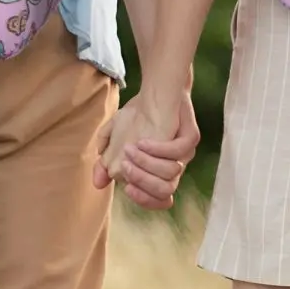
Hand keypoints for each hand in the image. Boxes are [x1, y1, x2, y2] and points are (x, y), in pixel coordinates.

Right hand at [93, 91, 198, 210]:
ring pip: (171, 174)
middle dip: (142, 182)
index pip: (158, 199)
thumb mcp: (115, 136)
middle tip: (125, 166)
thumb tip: (98, 183)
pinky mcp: (191, 137)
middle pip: (165, 191)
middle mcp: (174, 166)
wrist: (157, 89)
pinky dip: (158, 149)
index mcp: (159, 172)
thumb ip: (106, 160)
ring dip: (147, 164)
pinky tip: (142, 141)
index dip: (143, 199)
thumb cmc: (138, 115)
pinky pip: (178, 151)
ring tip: (130, 149)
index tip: (126, 188)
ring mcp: (185, 153)